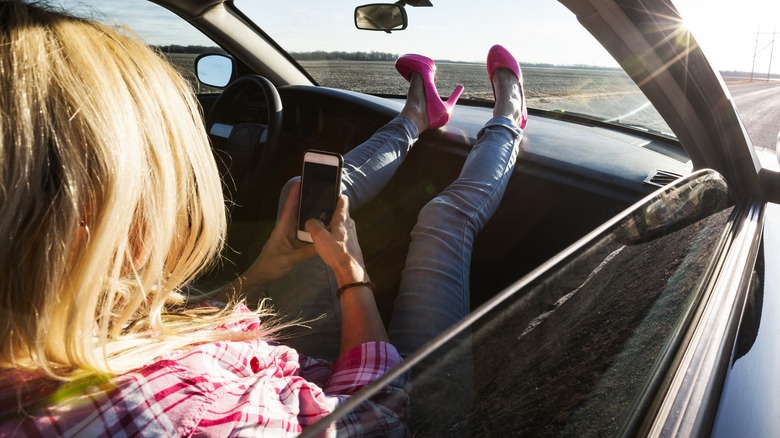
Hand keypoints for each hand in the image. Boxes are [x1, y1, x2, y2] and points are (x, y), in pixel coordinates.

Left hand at [230, 181, 316, 298]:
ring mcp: (292, 238)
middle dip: (308, 202)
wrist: (262, 278)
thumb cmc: (270, 266)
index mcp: (282, 229)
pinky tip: (324, 229)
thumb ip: (305, 252)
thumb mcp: (288, 259)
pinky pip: (307, 236)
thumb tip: (322, 245)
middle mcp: (287, 231)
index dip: (294, 195)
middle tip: (321, 193)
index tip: (302, 182)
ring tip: (327, 208)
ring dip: (313, 217)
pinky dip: (314, 232)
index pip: (289, 208)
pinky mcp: (295, 246)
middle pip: (298, 213)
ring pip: (304, 224)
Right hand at [305, 194, 367, 284]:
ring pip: (338, 225)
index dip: (335, 195)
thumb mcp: (319, 237)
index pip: (342, 199)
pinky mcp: (350, 243)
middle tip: (316, 217)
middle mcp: (349, 224)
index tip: (328, 194)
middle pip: (338, 213)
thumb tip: (310, 222)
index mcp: (342, 218)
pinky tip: (325, 245)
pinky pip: (339, 236)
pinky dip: (332, 237)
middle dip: (328, 213)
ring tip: (318, 233)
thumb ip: (312, 225)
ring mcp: (351, 234)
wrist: (350, 270)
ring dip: (329, 227)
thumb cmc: (337, 253)